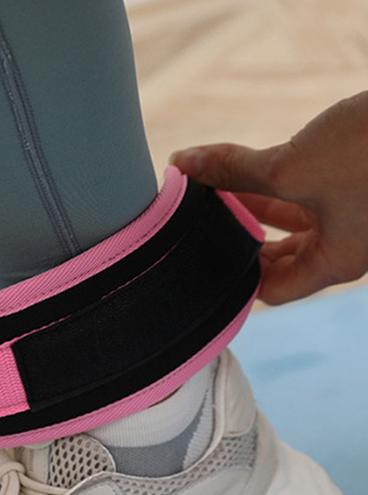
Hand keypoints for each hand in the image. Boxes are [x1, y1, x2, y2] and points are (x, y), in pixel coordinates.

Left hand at [170, 91, 367, 304]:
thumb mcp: (294, 167)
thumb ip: (235, 170)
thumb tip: (181, 166)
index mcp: (337, 261)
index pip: (272, 290)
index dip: (236, 278)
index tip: (202, 254)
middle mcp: (347, 244)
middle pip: (278, 258)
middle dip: (238, 237)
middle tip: (199, 220)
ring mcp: (354, 213)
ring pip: (289, 221)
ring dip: (250, 204)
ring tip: (210, 189)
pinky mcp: (355, 181)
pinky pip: (304, 193)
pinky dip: (273, 184)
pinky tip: (244, 167)